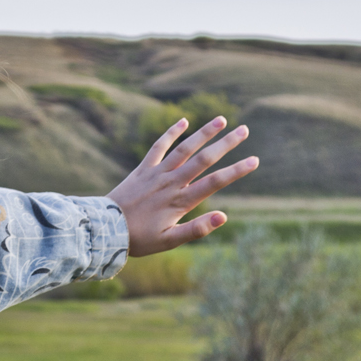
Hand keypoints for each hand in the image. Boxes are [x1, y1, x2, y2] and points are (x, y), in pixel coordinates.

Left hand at [106, 116, 256, 256]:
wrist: (105, 229)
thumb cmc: (140, 239)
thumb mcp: (170, 241)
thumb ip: (197, 229)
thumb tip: (224, 216)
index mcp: (181, 201)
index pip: (215, 182)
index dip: (236, 171)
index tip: (254, 160)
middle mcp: (171, 182)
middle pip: (204, 159)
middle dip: (226, 144)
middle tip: (245, 130)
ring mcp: (156, 173)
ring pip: (184, 148)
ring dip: (203, 132)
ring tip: (221, 119)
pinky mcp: (143, 169)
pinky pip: (158, 147)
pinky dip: (171, 133)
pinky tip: (183, 121)